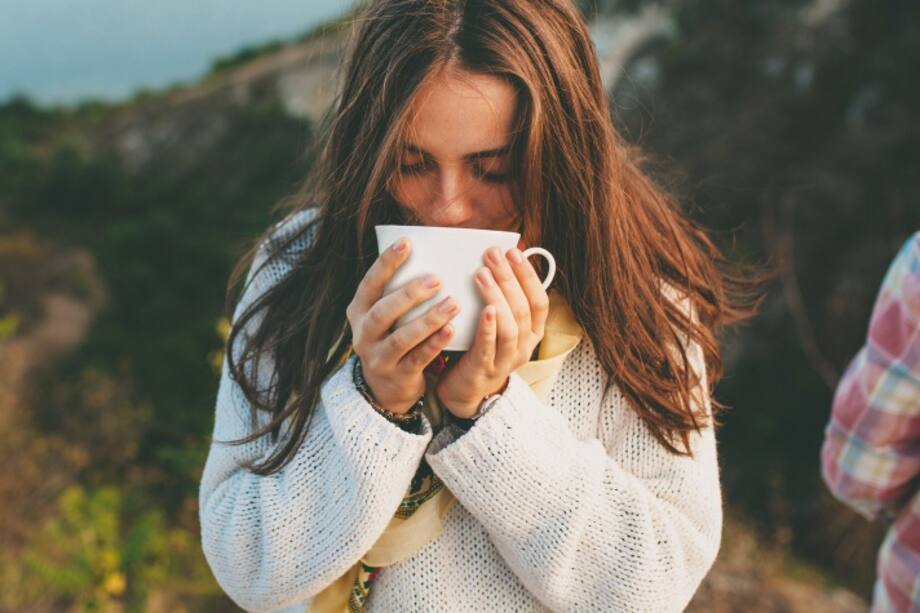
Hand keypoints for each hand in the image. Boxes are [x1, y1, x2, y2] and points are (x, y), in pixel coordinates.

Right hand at [346, 238, 460, 413]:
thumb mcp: (385, 316)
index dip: (386, 263)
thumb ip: (397, 292)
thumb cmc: (392, 337)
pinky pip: (417, 358)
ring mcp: (378, 358)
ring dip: (428, 319)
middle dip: (409, 293)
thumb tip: (428, 254)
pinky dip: (434, 343)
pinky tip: (451, 330)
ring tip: (452, 303)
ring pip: (402, 337)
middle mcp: (363, 334)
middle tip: (437, 279)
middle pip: (383, 311)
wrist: (386, 388)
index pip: (370, 284)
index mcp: (358, 312)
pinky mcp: (397, 376)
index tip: (407, 242)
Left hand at [435, 246, 549, 417]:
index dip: (528, 276)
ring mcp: (506, 361)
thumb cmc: (480, 348)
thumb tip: (496, 260)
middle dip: (509, 278)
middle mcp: (524, 347)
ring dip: (497, 296)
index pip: (539, 301)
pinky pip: (489, 346)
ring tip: (482, 273)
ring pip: (510, 326)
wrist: (464, 391)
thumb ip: (502, 299)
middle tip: (492, 254)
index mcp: (532, 333)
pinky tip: (485, 309)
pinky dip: (489, 327)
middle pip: (523, 309)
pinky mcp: (484, 370)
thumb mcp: (498, 324)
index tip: (514, 252)